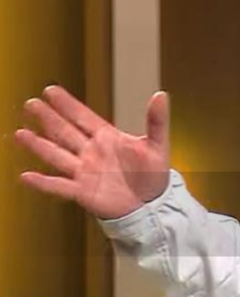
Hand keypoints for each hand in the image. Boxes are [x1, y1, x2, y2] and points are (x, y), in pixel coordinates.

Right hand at [12, 86, 170, 219]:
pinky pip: (59, 186)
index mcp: (108, 138)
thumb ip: (157, 120)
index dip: (67, 104)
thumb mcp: (157, 145)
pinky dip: (43, 182)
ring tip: (20, 134)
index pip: (83, 117)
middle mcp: (92, 152)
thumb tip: (161, 94)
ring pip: (57, 155)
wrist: (151, 205)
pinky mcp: (83, 192)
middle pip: (65, 132)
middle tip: (30, 104)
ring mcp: (85, 172)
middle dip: (48, 118)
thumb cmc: (153, 174)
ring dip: (39, 145)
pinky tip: (26, 176)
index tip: (50, 90)